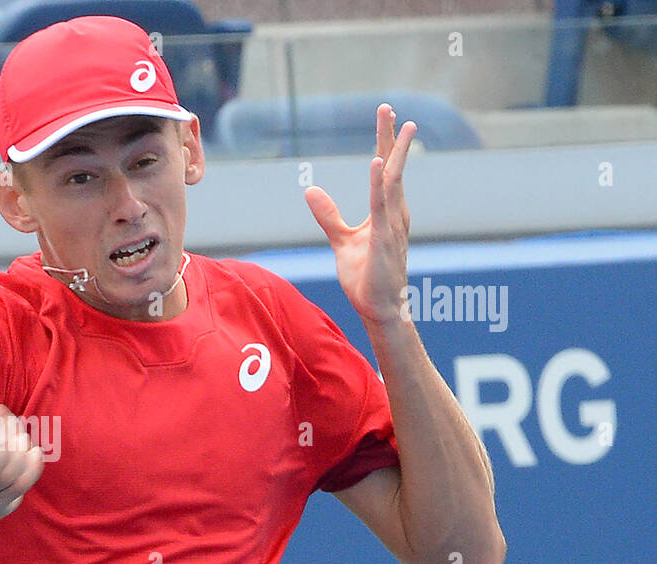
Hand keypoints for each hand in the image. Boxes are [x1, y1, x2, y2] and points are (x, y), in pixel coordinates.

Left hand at [304, 104, 415, 326]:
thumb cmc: (366, 276)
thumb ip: (328, 215)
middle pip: (393, 167)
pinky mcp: (385, 239)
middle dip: (391, 137)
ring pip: (393, 181)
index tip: (386, 114)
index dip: (385, 141)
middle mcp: (395, 213)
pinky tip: (377, 163)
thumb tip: (311, 190)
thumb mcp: (341, 240)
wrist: (378, 308)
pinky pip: (381, 206)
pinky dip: (379, 184)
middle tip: (387, 107)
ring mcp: (392, 225)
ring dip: (394, 152)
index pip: (386, 170)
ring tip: (399, 125)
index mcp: (386, 211)